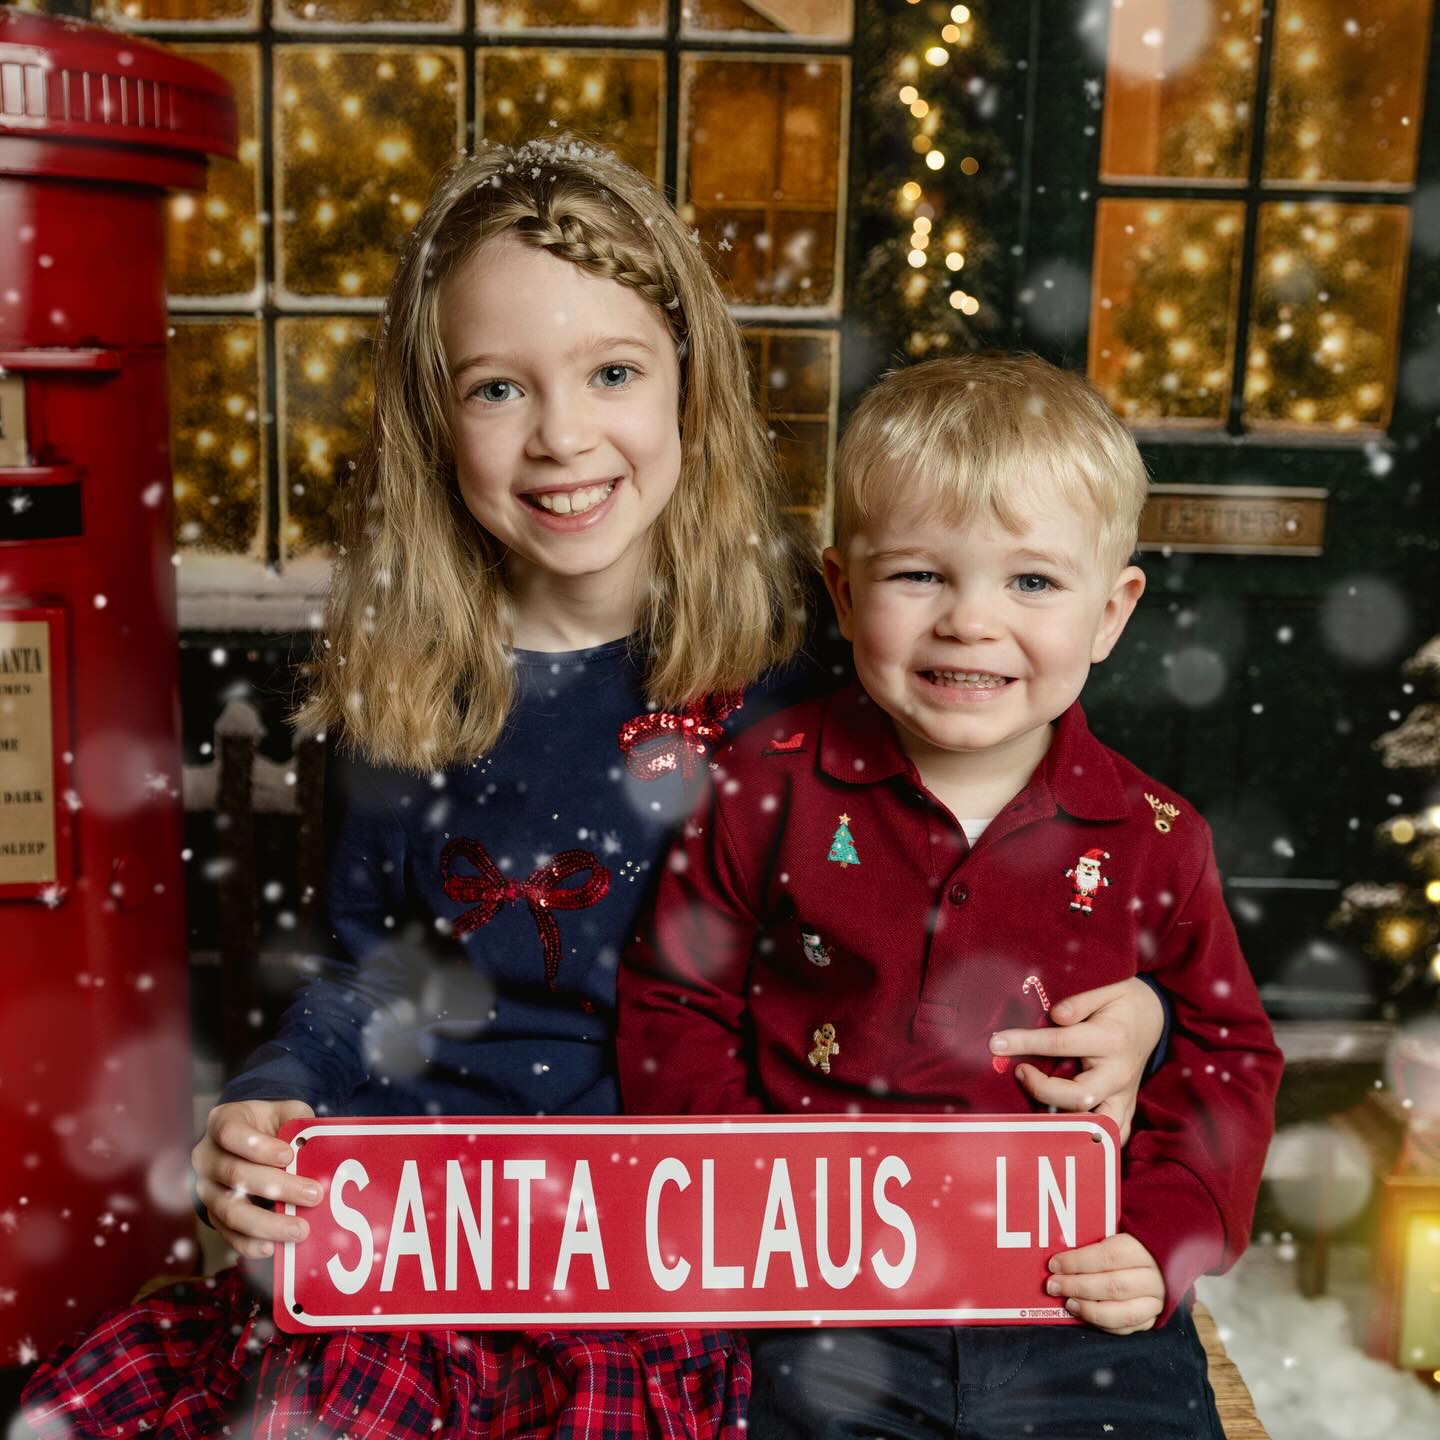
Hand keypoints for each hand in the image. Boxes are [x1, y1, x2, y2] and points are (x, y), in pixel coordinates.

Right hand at [191, 1099, 319, 1259]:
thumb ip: (299, 1123)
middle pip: (235, 1174)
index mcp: (223, 1122)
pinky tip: (273, 1247)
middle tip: (313, 1195)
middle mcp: (207, 1156)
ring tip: (300, 1229)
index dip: (258, 1146)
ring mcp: (207, 1188)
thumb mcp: (286, 1112)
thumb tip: (315, 1147)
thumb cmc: (273, 1125)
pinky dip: (249, 1244)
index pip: (230, 1133)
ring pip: (230, 1210)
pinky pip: (228, 1234)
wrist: (253, 1140)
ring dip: (267, 1222)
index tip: (289, 1156)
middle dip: (277, 1186)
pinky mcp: (213, 1215)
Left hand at [988, 977, 1163, 1141]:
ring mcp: (1124, 1096)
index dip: (1025, 1043)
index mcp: (1112, 1039)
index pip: (1062, 1043)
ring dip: (1063, 1122)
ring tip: (1035, 1106)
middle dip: (1042, 1089)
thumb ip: (1079, 1001)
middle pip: (1079, 1096)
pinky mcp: (1126, 1109)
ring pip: (1096, 1125)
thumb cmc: (1122, 1003)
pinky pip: (1110, 1137)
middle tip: (1021, 1070)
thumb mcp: (1107, 989)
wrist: (1153, 1019)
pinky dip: (1087, 1140)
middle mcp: (1119, 1073)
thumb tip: (1056, 1015)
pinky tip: (1060, 1130)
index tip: (997, 1043)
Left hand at [1045, 1232, 1164, 1333]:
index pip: (1109, 1256)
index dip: (1079, 1261)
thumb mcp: (1118, 1228)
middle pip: (1114, 1285)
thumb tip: (1059, 1239)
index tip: (1054, 1264)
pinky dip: (1104, 1323)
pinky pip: (1128, 1326)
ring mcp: (1157, 1301)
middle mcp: (1155, 1277)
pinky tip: (1085, 1315)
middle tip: (1053, 1285)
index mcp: (1146, 1248)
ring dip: (1091, 1309)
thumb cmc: (1133, 1239)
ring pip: (1123, 1312)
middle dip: (1078, 1286)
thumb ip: (1096, 1234)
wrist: (1161, 1258)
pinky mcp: (1154, 1317)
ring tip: (1068, 1303)